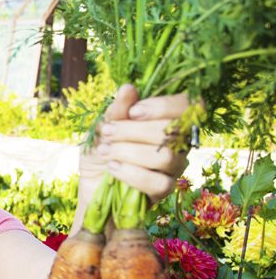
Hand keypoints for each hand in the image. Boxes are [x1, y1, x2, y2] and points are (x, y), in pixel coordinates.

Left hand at [78, 84, 190, 206]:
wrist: (90, 182)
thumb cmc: (101, 149)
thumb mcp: (103, 126)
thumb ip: (118, 110)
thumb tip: (128, 88)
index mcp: (168, 120)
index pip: (188, 106)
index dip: (163, 106)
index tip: (133, 111)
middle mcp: (178, 142)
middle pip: (174, 131)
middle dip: (134, 130)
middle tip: (107, 132)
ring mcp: (174, 167)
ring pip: (165, 157)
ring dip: (129, 152)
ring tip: (106, 151)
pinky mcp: (164, 190)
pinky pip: (158, 183)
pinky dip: (131, 174)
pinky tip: (112, 168)